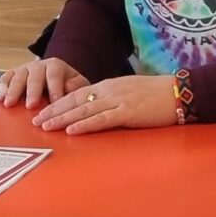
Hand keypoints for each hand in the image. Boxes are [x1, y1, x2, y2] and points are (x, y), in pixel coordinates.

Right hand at [0, 56, 87, 109]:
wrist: (53, 78)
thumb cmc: (66, 85)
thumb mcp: (77, 84)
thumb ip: (76, 86)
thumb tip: (70, 88)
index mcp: (55, 66)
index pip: (55, 77)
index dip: (55, 90)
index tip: (54, 102)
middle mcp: (38, 66)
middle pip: (34, 77)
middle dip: (32, 92)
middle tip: (30, 105)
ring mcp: (23, 69)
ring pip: (17, 78)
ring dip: (12, 91)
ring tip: (8, 103)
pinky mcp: (12, 75)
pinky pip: (5, 79)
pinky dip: (0, 88)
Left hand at [35, 73, 178, 134]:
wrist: (179, 92)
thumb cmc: (158, 94)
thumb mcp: (131, 91)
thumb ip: (113, 98)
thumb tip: (98, 108)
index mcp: (110, 85)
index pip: (78, 93)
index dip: (59, 103)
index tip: (44, 111)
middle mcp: (110, 90)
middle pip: (75, 100)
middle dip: (54, 111)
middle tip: (36, 121)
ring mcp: (118, 101)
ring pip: (84, 110)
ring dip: (63, 119)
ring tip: (46, 126)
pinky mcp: (128, 113)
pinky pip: (102, 119)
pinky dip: (85, 125)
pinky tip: (71, 130)